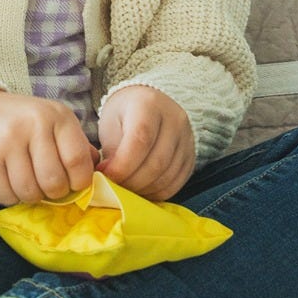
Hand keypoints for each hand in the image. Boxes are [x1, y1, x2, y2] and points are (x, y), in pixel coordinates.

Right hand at [0, 89, 98, 206]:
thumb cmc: (24, 122)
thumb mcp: (55, 123)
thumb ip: (78, 147)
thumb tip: (99, 177)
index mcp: (57, 116)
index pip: (78, 161)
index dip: (79, 182)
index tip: (74, 184)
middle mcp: (33, 125)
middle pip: (54, 182)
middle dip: (54, 193)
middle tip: (48, 186)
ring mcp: (7, 142)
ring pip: (30, 192)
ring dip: (31, 196)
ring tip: (28, 183)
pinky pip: (6, 196)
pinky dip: (10, 197)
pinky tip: (9, 182)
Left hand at [97, 85, 194, 201]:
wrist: (148, 105)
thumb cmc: (125, 115)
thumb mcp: (110, 124)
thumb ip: (111, 152)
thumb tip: (110, 180)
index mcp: (149, 104)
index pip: (141, 140)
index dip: (122, 165)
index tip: (106, 175)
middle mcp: (174, 119)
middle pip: (157, 162)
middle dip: (132, 181)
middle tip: (114, 187)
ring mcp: (187, 139)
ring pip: (167, 176)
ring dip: (143, 190)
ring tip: (126, 189)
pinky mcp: (191, 156)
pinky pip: (176, 183)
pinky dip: (157, 192)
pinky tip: (141, 189)